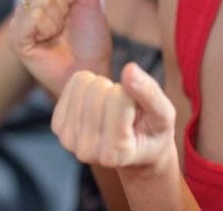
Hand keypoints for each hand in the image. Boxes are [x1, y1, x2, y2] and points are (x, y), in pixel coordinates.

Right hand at [8, 0, 111, 95]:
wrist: (90, 69)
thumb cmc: (92, 39)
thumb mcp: (92, 0)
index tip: (77, 8)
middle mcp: (31, 4)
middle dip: (65, 5)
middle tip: (68, 25)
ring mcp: (22, 21)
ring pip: (39, 1)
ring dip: (57, 19)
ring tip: (59, 34)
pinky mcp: (17, 39)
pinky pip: (30, 19)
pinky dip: (45, 28)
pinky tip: (49, 39)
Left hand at [52, 64, 175, 169]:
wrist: (132, 149)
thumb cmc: (152, 131)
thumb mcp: (163, 114)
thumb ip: (149, 93)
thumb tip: (129, 68)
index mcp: (115, 153)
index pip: (119, 98)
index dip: (132, 96)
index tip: (136, 113)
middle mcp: (87, 151)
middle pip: (98, 90)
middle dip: (116, 90)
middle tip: (123, 109)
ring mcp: (69, 140)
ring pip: (83, 84)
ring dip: (102, 86)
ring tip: (111, 107)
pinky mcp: (58, 126)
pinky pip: (73, 83)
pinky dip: (88, 84)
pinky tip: (96, 103)